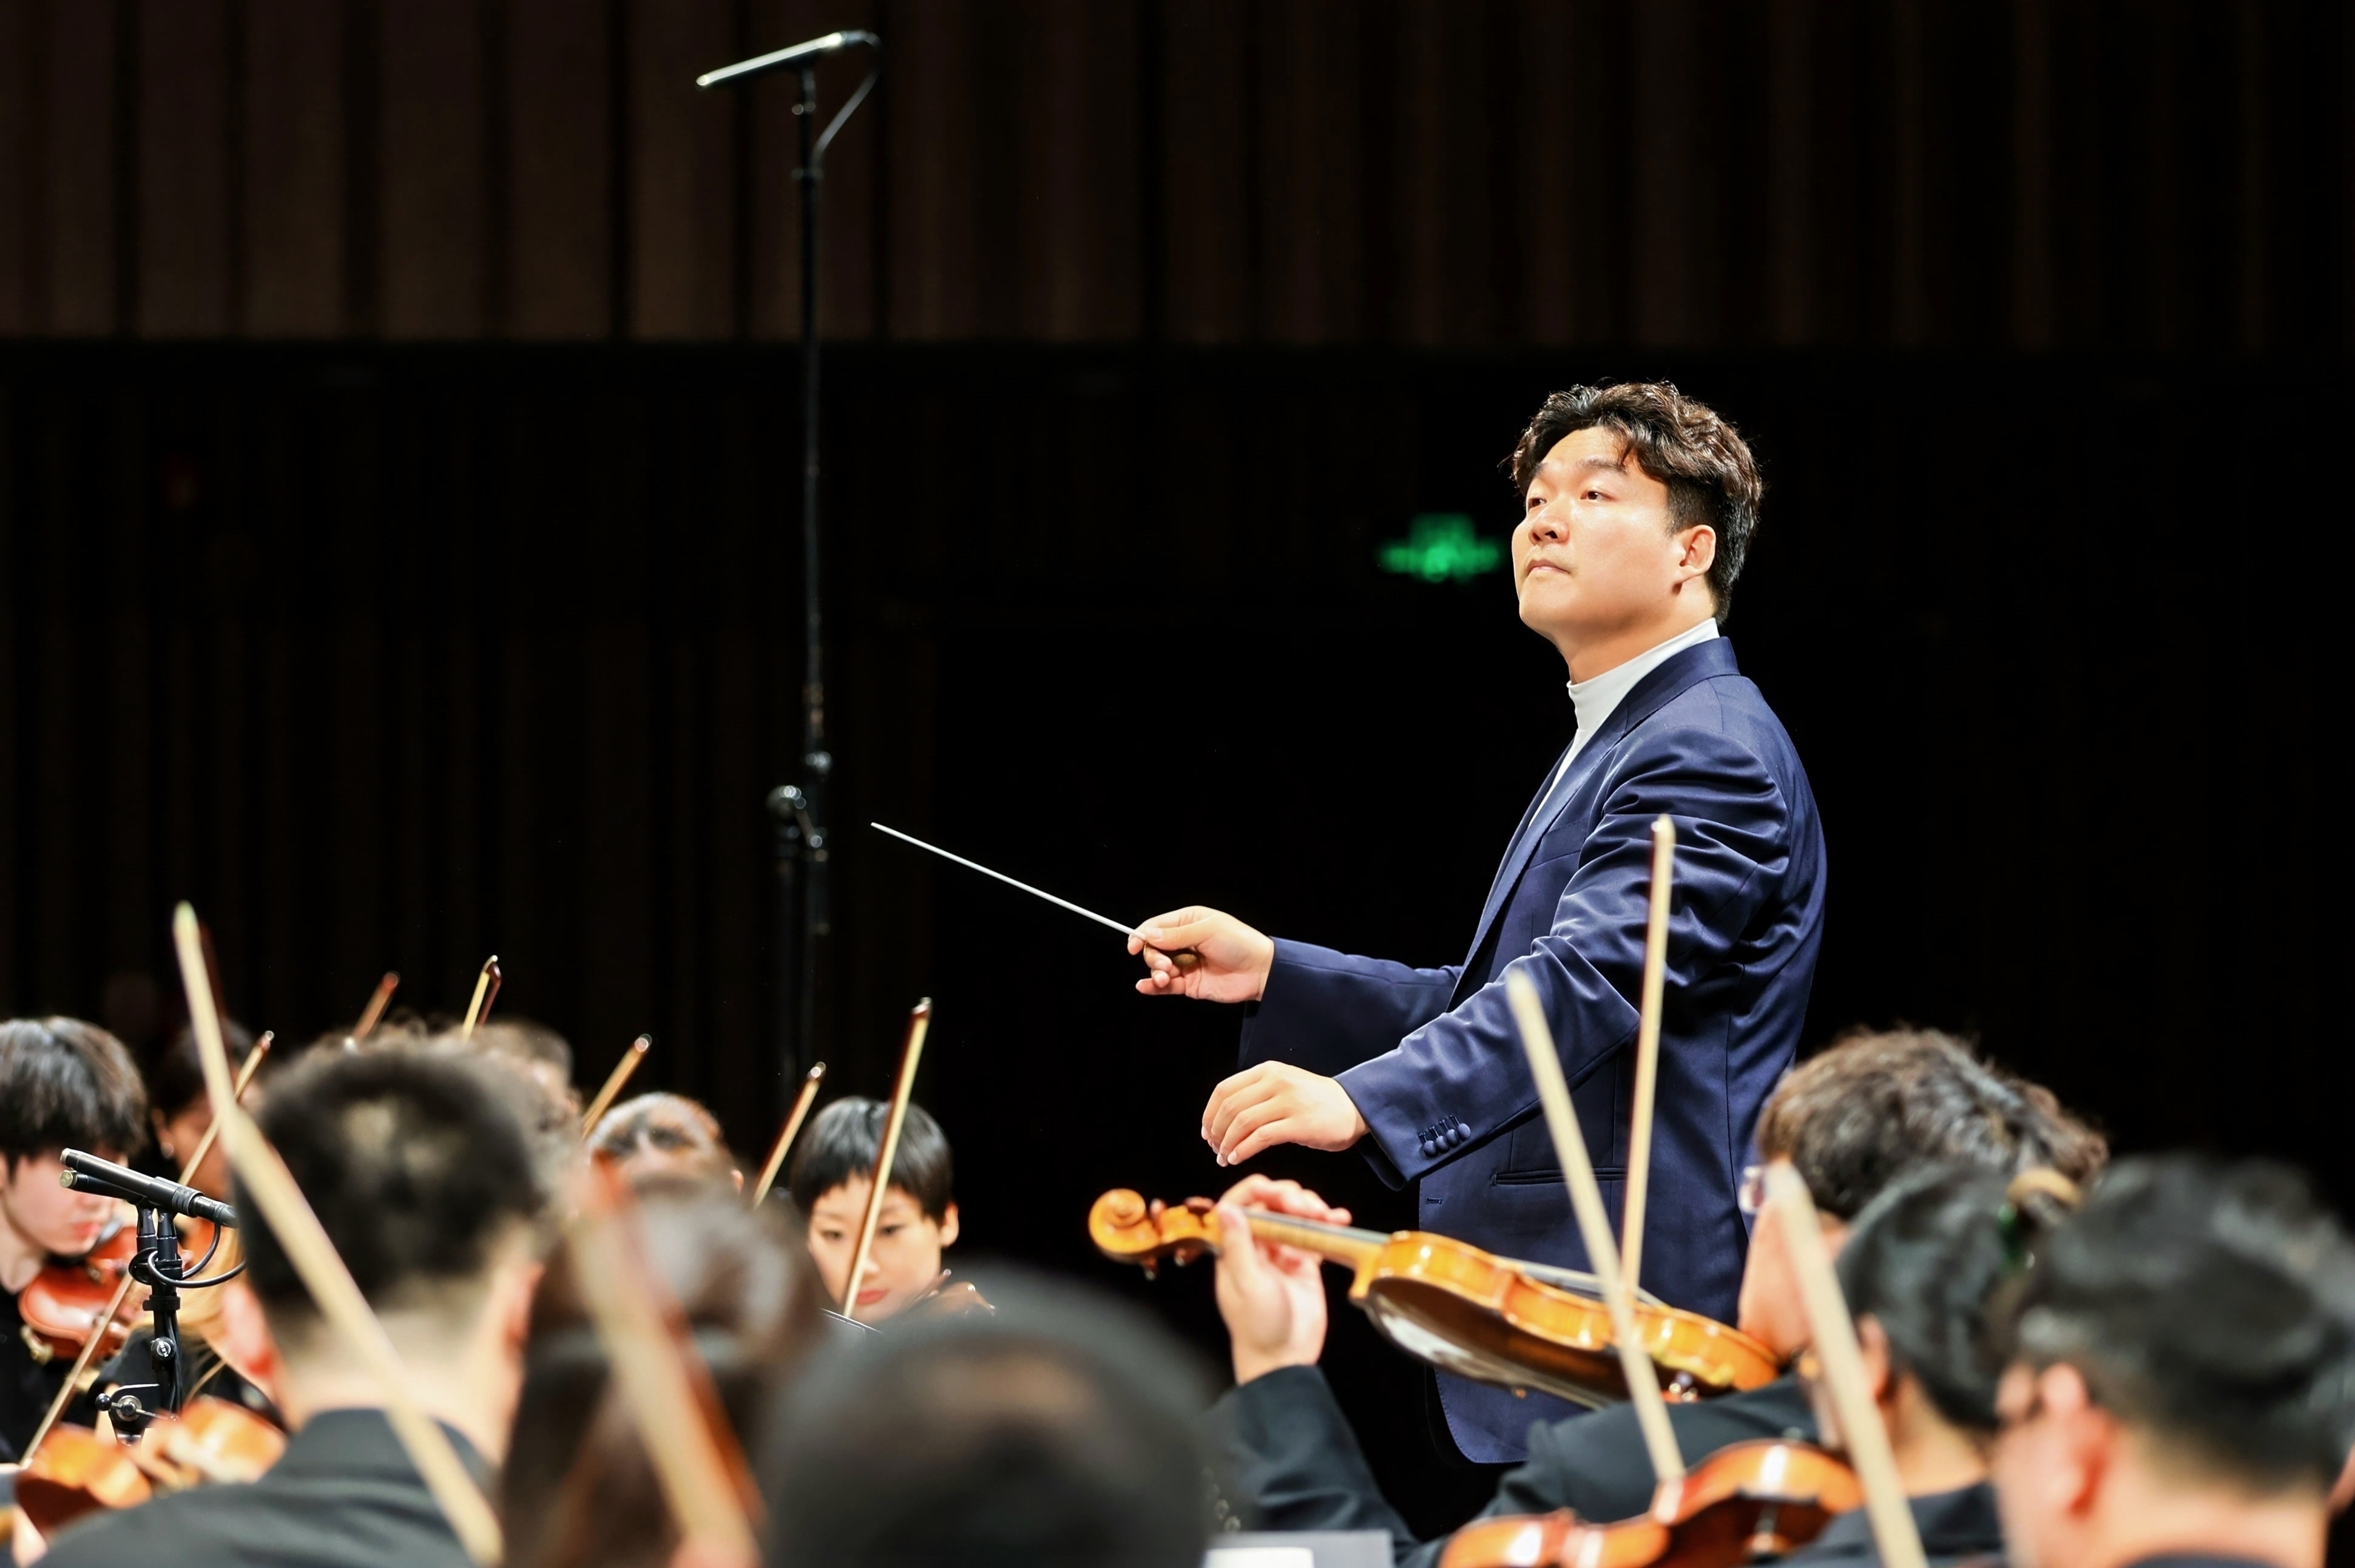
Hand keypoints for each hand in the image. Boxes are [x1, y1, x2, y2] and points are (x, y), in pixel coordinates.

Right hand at [1128, 907, 1275, 1001]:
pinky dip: (1153, 987)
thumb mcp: (1207, 931)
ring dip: (1156, 973)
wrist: (1261, 971)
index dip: (1141, 935)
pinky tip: (1144, 987)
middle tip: (1166, 965)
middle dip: (1153, 957)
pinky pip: (1166, 986)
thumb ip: (1176, 935)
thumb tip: (1148, 935)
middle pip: (1153, 948)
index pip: (1156, 926)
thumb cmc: (1239, 942)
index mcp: (1188, 921)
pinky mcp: (1189, 984)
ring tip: (1166, 978)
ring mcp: (1186, 963)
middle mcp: (1184, 942)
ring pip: (1158, 968)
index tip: (1133, 946)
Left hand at [1202, 1062, 1368, 1166]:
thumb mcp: (1284, 1085)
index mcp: (1268, 1071)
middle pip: (1230, 1107)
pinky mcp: (1300, 1123)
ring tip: (1225, 1158)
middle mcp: (1276, 1082)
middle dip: (1216, 1132)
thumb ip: (1257, 1094)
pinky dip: (1243, 1150)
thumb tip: (1222, 1118)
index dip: (1209, 1114)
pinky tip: (1237, 1159)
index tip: (1206, 1133)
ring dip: (1227, 1144)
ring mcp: (1289, 1101)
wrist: (1355, 1107)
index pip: (1224, 1090)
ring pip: (1242, 1123)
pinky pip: (1261, 1137)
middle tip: (1215, 1149)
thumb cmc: (1316, 1102)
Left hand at [1212, 1175, 1343, 1382]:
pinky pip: (1315, 1234)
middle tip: (1308, 1208)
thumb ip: (1239, 1244)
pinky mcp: (1305, 1262)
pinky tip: (1339, 1218)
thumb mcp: (1247, 1283)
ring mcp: (1282, 1251)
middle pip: (1271, 1204)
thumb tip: (1227, 1207)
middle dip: (1290, 1197)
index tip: (1277, 1192)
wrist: (1285, 1358)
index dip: (1258, 1191)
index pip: (1240, 1204)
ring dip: (1311, 1206)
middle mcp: (1257, 1244)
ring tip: (1326, 1214)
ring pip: (1294, 1214)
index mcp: (1234, 1246)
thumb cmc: (1258, 1325)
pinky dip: (1327, 1223)